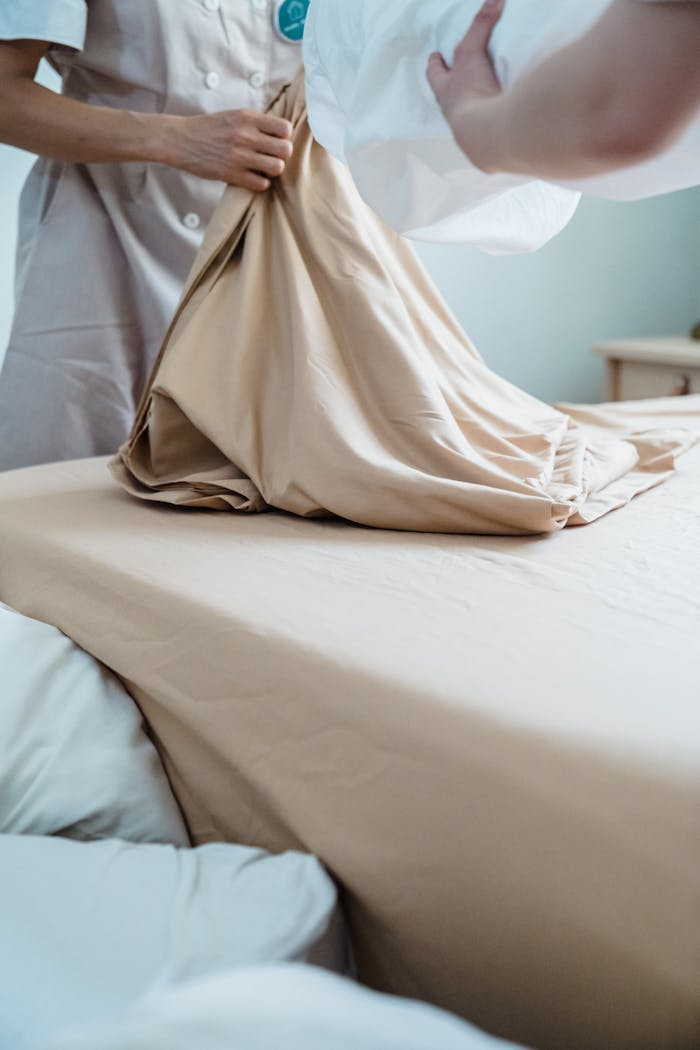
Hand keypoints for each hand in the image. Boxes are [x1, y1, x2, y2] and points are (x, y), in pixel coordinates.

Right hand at [160, 108, 293, 191]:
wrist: (180, 140)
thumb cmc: (209, 128)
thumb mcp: (233, 116)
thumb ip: (256, 123)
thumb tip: (282, 133)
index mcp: (247, 118)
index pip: (285, 128)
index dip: (284, 136)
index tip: (275, 140)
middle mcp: (246, 136)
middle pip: (285, 149)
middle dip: (282, 154)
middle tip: (272, 156)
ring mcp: (239, 156)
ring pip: (277, 168)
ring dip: (273, 170)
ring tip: (263, 167)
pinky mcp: (231, 174)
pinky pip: (261, 184)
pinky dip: (260, 183)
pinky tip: (253, 177)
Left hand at [427, 0, 504, 126]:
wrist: (485, 134)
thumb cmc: (471, 93)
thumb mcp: (472, 53)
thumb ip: (482, 24)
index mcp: (446, 91)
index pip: (435, 74)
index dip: (434, 65)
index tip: (434, 57)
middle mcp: (453, 112)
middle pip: (447, 98)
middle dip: (449, 89)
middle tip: (453, 82)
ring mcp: (468, 131)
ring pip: (464, 117)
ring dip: (470, 109)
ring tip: (478, 102)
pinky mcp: (486, 143)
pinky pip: (486, 130)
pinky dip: (490, 124)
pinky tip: (498, 121)